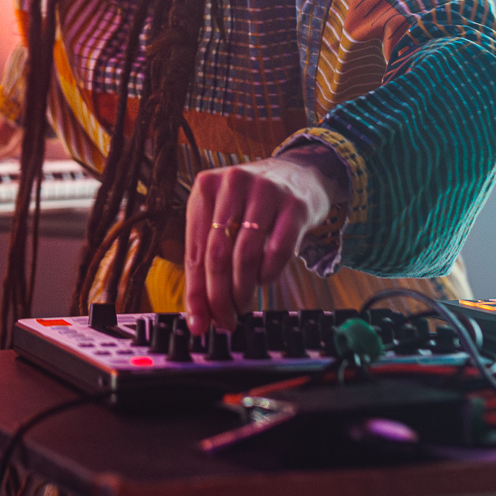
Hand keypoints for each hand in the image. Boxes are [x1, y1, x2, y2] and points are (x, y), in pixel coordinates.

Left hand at [184, 154, 340, 333]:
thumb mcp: (224, 214)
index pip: (194, 250)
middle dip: (218, 296)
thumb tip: (199, 309)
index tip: (198, 322)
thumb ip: (209, 253)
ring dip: (242, 290)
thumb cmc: (253, 202)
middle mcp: (233, 183)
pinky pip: (278, 251)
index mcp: (205, 187)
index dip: (195, 292)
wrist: (300, 173)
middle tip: (223, 321)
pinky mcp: (295, 205)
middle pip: (218, 254)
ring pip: (245, 254)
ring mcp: (266, 191)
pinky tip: (264, 280)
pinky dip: (268, 274)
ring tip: (242, 305)